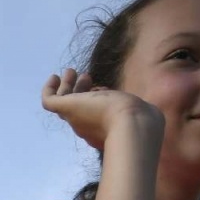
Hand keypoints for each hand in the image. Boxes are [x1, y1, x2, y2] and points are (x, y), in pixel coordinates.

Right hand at [41, 69, 160, 150]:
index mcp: (103, 128)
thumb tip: (150, 111)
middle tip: (87, 76)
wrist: (132, 125)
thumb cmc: (141, 120)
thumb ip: (141, 112)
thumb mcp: (141, 113)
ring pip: (64, 102)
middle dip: (81, 91)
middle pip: (77, 107)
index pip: (93, 113)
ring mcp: (76, 117)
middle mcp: (87, 125)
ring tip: (70, 71)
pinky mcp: (67, 108)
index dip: (96, 98)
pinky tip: (54, 76)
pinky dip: (49, 89)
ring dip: (67, 86)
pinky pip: (49, 100)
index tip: (103, 87)